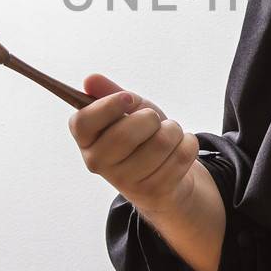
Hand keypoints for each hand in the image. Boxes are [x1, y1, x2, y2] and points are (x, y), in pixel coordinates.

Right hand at [69, 73, 201, 214]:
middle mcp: (98, 163)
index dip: (107, 107)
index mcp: (86, 139)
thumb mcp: (127, 111)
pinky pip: (181, 155)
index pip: (83, 123)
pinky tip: (180, 147)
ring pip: (160, 143)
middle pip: (124, 134)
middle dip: (149, 118)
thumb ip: (110, 94)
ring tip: (169, 133)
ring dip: (173, 130)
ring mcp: (125, 181)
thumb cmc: (141, 136)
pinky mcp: (154, 191)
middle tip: (153, 119)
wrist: (164, 173)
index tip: (128, 98)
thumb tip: (91, 79)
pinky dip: (188, 143)